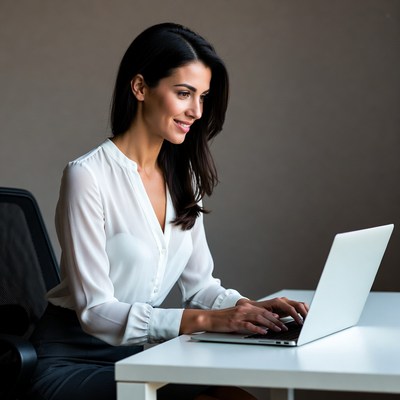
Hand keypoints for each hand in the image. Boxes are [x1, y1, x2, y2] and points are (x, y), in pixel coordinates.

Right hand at [180, 297, 308, 335]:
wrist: (208, 318)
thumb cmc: (222, 319)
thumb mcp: (237, 315)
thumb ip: (248, 317)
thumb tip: (262, 323)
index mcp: (245, 307)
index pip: (263, 310)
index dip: (274, 315)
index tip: (282, 320)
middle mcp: (243, 309)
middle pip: (263, 313)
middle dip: (275, 321)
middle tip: (284, 327)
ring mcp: (239, 315)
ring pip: (258, 318)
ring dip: (270, 324)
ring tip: (278, 330)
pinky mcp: (234, 323)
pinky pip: (248, 325)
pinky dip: (257, 329)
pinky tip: (263, 332)